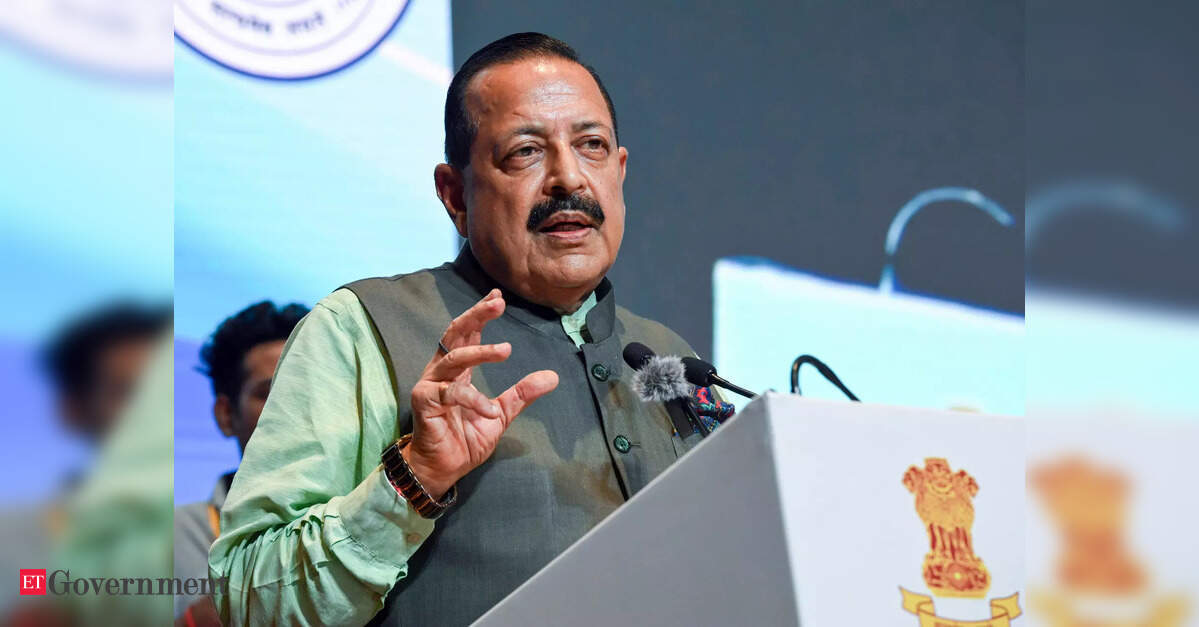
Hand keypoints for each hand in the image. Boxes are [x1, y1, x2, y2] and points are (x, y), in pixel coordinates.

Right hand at [402, 289, 558, 498]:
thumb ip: (522, 393)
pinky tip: (490, 411)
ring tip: (506, 350)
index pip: (469, 334)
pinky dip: (474, 400)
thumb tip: (552, 376)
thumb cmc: (465, 439)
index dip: (481, 314)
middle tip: (498, 304)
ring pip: (454, 358)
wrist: (444, 468)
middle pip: (456, 334)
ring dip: (481, 352)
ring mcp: (431, 385)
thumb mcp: (501, 413)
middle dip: (476, 316)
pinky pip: (452, 394)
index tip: (498, 297)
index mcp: (458, 370)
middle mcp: (442, 371)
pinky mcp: (425, 402)